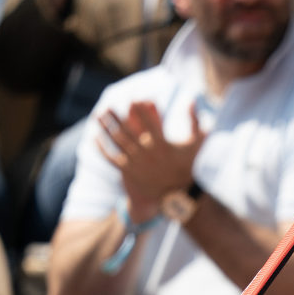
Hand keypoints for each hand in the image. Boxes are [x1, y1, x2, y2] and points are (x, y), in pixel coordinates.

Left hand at [97, 100, 205, 221]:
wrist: (179, 196)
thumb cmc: (188, 167)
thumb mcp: (196, 144)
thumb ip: (195, 121)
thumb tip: (191, 100)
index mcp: (162, 143)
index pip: (148, 120)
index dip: (139, 108)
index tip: (132, 99)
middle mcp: (146, 151)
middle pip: (127, 129)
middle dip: (115, 116)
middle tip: (108, 106)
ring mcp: (136, 162)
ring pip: (116, 141)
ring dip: (105, 127)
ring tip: (99, 116)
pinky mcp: (128, 172)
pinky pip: (112, 158)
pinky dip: (103, 148)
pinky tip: (96, 138)